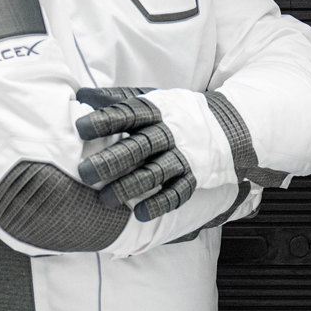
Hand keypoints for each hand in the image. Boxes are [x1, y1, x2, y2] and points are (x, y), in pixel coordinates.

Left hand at [75, 87, 196, 221]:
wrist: (229, 124)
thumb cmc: (177, 114)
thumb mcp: (153, 98)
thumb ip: (119, 99)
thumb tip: (82, 95)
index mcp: (156, 110)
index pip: (129, 113)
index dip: (105, 121)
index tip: (81, 129)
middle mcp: (170, 132)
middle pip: (138, 146)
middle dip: (111, 161)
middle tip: (84, 174)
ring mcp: (184, 156)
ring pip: (154, 173)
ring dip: (129, 187)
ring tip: (105, 200)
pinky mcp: (195, 176)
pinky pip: (177, 192)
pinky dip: (159, 204)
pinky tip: (139, 214)